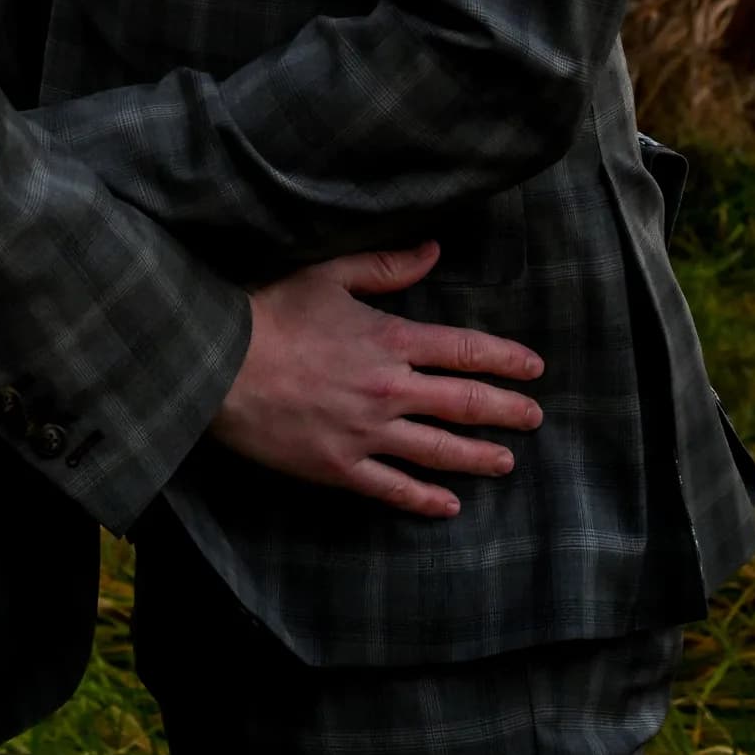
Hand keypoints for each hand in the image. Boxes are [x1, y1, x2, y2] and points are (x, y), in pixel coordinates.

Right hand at [212, 245, 544, 518]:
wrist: (219, 363)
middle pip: (465, 403)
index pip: (465, 350)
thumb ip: (386, 266)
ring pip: (440, 451)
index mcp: (390, 340)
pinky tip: (449, 505)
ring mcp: (367, 433)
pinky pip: (394, 489)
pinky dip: (425, 499)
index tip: (534, 368)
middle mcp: (389, 390)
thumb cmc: (270, 311)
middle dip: (507, 410)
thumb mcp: (328, 275)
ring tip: (507, 461)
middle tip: (535, 417)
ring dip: (479, 457)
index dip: (505, 359)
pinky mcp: (341, 466)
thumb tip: (434, 250)